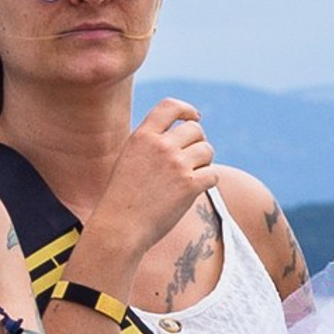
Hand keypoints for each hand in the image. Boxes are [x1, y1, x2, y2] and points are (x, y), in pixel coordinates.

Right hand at [79, 102, 219, 276]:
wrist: (120, 227)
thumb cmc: (123, 198)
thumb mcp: (128, 159)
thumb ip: (150, 144)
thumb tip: (180, 135)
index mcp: (142, 136)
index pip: (170, 107)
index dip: (187, 110)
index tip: (194, 117)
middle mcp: (160, 146)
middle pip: (195, 130)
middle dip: (198, 142)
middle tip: (192, 158)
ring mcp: (176, 164)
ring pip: (207, 150)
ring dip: (204, 162)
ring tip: (191, 176)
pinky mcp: (190, 185)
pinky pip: (213, 174)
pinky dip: (209, 181)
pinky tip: (196, 189)